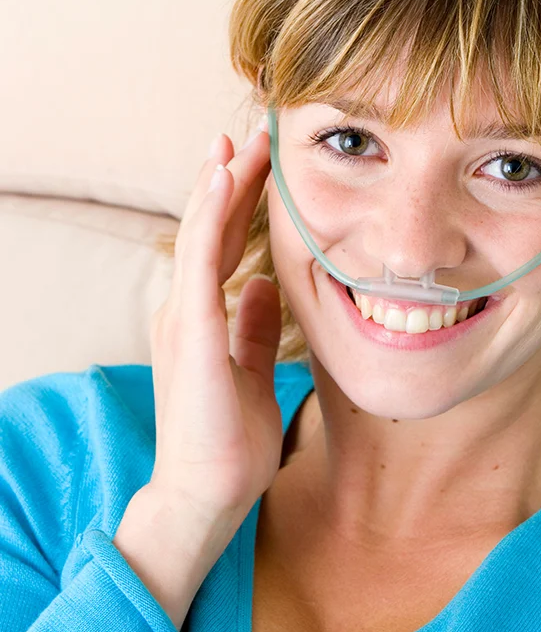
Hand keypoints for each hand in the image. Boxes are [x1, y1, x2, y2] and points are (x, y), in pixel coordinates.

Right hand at [147, 121, 283, 526]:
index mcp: (200, 319)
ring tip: (236, 141)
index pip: (220, 245)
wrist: (206, 496)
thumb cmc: (228, 443)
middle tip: (252, 135)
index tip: (258, 164)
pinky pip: (201, 260)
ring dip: (218, 183)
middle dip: (230, 180)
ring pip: (199, 232)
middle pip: (206, 228)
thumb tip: (266, 288)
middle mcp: (185, 310)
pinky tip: (222, 179)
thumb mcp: (250, 371)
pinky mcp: (192, 330)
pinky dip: (210, 215)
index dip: (237, 203)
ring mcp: (183, 317)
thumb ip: (253, 329)